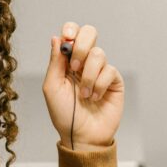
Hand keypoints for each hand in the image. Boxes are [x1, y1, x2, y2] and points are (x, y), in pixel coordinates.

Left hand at [43, 22, 123, 150]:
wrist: (82, 136)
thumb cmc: (64, 114)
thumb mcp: (52, 87)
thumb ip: (55, 62)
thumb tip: (57, 38)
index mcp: (67, 61)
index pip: (72, 33)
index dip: (71, 30)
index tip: (68, 38)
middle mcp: (84, 62)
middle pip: (89, 33)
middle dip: (81, 46)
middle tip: (75, 66)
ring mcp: (100, 70)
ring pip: (99, 54)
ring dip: (88, 75)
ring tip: (84, 95)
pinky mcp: (114, 81)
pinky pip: (109, 70)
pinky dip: (99, 85)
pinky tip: (95, 98)